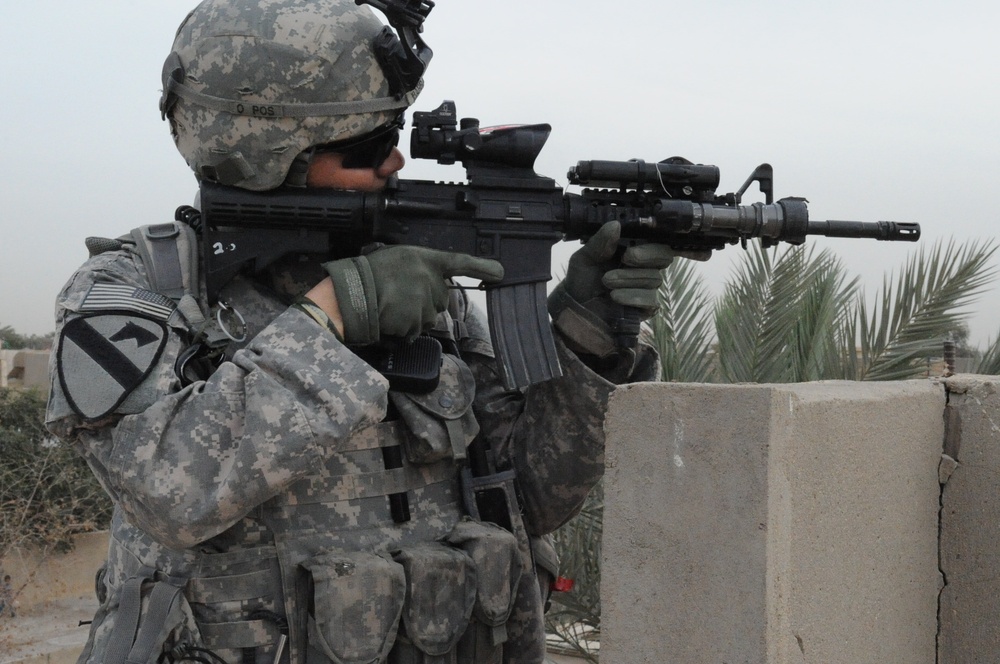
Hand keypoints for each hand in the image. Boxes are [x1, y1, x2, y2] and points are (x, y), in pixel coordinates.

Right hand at [323, 246, 503, 343]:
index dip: (482, 267)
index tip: (499, 273)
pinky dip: (402, 330)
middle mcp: (430, 279)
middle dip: (424, 302)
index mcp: (425, 259)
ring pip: (428, 318)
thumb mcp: (397, 259)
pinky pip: (414, 331)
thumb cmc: (368, 274)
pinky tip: (388, 319)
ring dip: (412, 318)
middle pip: (440, 299)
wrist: (351, 293)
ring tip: (390, 307)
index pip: (460, 262)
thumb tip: (430, 284)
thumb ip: (418, 269)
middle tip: (399, 297)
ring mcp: (425, 301)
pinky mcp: (417, 321)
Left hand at [549, 221, 706, 359]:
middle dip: (646, 256)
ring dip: (628, 279)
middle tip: (626, 257)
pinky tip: (615, 296)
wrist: (575, 310)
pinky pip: (650, 300)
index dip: (656, 240)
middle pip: (664, 256)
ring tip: (606, 282)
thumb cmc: (581, 281)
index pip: (657, 240)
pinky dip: (632, 297)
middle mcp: (644, 267)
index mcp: (633, 249)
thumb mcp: (585, 258)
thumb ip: (600, 242)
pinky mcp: (645, 308)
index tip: (648, 238)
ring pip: (654, 279)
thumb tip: (615, 225)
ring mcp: (646, 288)